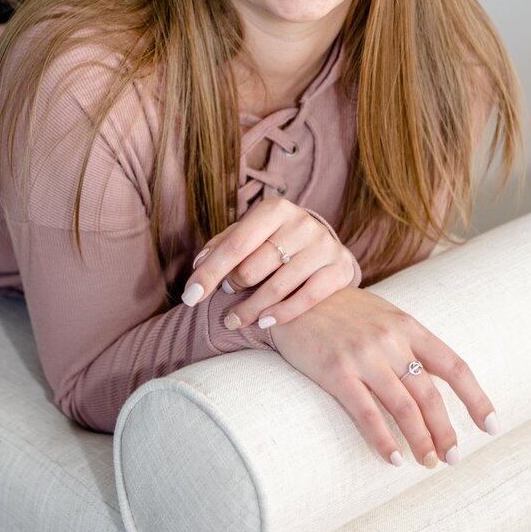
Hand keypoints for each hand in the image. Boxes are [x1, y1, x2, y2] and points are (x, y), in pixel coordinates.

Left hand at [182, 197, 360, 328]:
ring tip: (234, 320)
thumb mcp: (252, 234)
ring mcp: (323, 245)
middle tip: (228, 294)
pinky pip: (306, 299)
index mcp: (275, 209)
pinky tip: (263, 322)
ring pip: (278, 287)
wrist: (325, 246)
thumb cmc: (277, 241)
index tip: (190, 297)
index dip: (210, 272)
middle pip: (255, 266)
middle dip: (234, 285)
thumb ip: (223, 246)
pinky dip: (282, 314)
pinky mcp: (340, 268)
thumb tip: (197, 265)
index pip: (235, 244)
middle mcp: (302, 223)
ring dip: (250, 309)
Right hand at [268, 287, 498, 467]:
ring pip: (404, 407)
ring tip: (427, 463)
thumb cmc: (341, 309)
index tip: (491, 426)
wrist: (293, 294)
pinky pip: (365, 412)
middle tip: (452, 458)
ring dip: (420, 441)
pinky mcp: (336, 370)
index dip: (476, 399)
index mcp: (408, 326)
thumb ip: (408, 342)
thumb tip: (435, 382)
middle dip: (445, 432)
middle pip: (430, 395)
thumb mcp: (382, 315)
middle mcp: (391, 340)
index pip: (453, 366)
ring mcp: (363, 355)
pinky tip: (393, 459)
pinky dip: (383, 440)